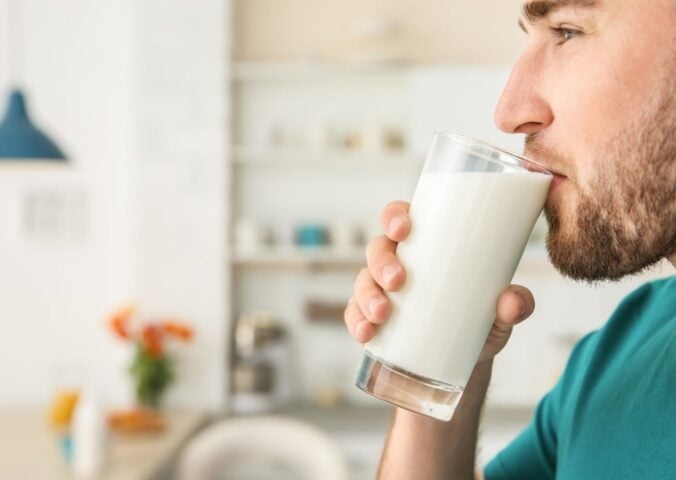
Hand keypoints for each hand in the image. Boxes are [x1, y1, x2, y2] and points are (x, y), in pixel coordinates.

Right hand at [344, 200, 535, 363]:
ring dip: (367, 295)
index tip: (404, 228)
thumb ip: (516, 304)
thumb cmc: (480, 322)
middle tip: (399, 281)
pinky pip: (354, 315)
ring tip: (382, 314)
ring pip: (362, 281)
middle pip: (377, 249)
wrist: (465, 365)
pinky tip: (366, 334)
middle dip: (382, 262)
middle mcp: (397, 263)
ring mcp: (380, 292)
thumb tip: (512, 301)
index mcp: (425, 246)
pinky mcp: (371, 320)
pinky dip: (356, 323)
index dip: (394, 216)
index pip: (400, 218)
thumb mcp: (500, 314)